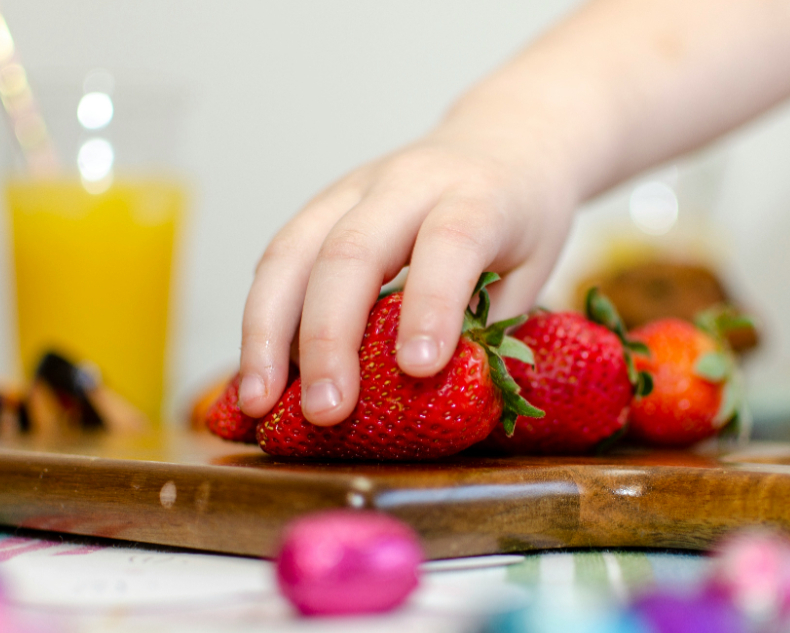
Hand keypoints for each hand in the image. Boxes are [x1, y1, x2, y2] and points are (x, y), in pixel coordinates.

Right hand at [236, 132, 575, 425]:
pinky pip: (279, 258)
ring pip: (294, 250)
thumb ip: (490, 326)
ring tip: (256, 401)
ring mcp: (354, 189)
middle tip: (325, 410)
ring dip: (267, 332)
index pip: (449, 243)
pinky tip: (257, 370)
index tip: (419, 368)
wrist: (502, 139)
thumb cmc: (521, 216)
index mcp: (477, 196)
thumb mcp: (532, 268)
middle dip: (329, 337)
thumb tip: (437, 397)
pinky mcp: (321, 205)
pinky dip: (263, 318)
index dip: (431, 304)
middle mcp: (407, 183)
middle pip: (352, 250)